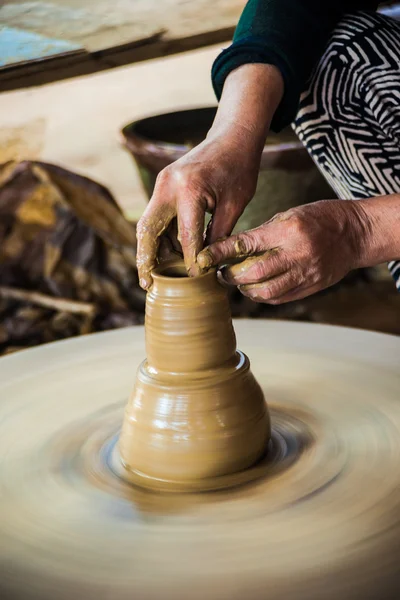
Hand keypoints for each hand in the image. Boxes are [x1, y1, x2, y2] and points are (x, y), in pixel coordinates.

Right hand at [136, 129, 260, 288]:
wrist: (232, 136)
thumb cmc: (240, 168)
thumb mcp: (235, 205)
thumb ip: (218, 235)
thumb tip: (205, 264)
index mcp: (190, 189)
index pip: (185, 236)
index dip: (189, 261)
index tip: (194, 279)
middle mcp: (168, 186)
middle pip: (148, 230)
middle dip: (146, 260)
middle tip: (147, 284)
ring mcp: (162, 184)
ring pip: (149, 225)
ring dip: (153, 250)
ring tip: (157, 276)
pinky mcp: (164, 186)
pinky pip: (157, 217)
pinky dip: (161, 237)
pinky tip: (170, 255)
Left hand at [197, 199, 370, 303]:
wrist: (356, 233)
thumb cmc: (319, 218)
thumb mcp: (289, 215)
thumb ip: (262, 234)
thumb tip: (232, 249)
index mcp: (289, 230)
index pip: (246, 244)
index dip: (220, 253)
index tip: (203, 257)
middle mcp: (297, 254)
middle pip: (253, 274)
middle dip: (231, 276)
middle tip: (222, 273)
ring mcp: (306, 274)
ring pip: (265, 292)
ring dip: (246, 290)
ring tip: (240, 282)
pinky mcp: (312, 287)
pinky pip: (280, 298)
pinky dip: (263, 296)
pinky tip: (257, 288)